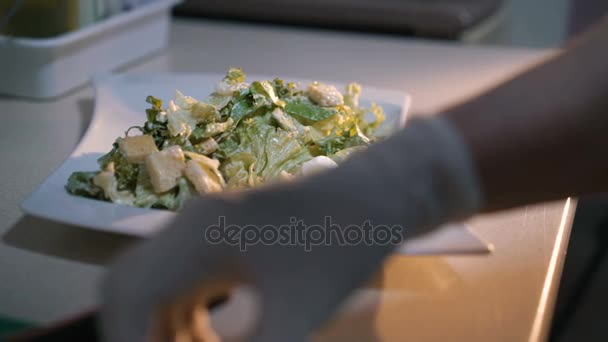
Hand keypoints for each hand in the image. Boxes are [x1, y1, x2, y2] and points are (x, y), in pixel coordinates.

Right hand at [100, 117, 480, 341]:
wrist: (377, 196)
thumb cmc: (343, 246)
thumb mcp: (299, 314)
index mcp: (199, 236)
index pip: (129, 293)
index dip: (127, 340)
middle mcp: (190, 226)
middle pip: (130, 286)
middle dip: (138, 333)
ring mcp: (205, 227)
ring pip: (154, 284)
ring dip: (161, 327)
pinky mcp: (223, 235)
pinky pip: (181, 280)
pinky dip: (183, 316)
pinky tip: (210, 338)